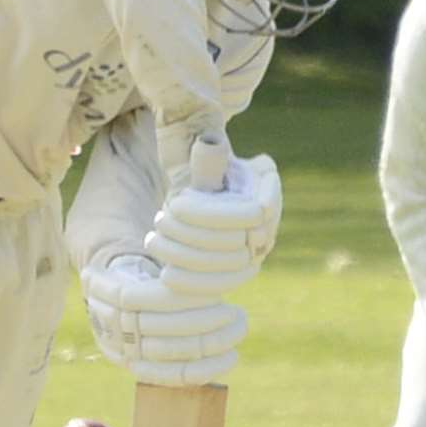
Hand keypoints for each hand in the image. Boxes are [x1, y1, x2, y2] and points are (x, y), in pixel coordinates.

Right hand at [80, 255, 246, 386]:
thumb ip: (165, 262)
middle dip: (206, 320)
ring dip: (213, 341)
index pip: (152, 297)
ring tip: (239, 327)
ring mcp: (125, 351)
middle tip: (236, 313)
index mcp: (107, 291)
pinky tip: (231, 356)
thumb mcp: (137, 258)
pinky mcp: (139, 370)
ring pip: (173, 351)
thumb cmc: (136, 274)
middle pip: (164, 326)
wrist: (108, 305)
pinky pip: (175, 375)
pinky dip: (207, 369)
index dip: (187, 298)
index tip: (218, 292)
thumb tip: (208, 263)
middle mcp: (112, 324)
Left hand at [144, 154, 281, 295]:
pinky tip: (165, 274)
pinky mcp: (243, 265)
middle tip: (157, 222)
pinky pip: (223, 282)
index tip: (173, 206)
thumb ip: (208, 158)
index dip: (210, 214)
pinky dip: (194, 282)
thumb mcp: (202, 157)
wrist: (201, 184)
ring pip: (231, 264)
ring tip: (154, 241)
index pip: (252, 211)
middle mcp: (271, 214)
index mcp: (268, 179)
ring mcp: (261, 242)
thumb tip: (207, 145)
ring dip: (188, 256)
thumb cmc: (199, 166)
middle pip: (239, 240)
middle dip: (193, 234)